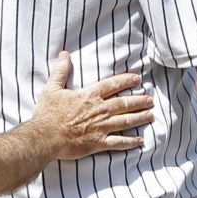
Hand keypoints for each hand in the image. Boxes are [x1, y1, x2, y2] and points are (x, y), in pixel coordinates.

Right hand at [34, 51, 153, 160]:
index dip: (126, 80)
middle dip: (139, 100)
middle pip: (124, 103)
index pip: (112, 85)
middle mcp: (100, 110)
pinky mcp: (99, 143)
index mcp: (90, 96)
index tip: (137, 79)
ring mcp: (101, 127)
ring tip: (150, 115)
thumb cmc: (48, 113)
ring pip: (126, 121)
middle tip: (150, 99)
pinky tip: (140, 141)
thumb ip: (60, 71)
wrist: (46, 137)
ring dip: (140, 117)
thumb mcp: (52, 88)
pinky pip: (119, 142)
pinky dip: (131, 142)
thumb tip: (65, 54)